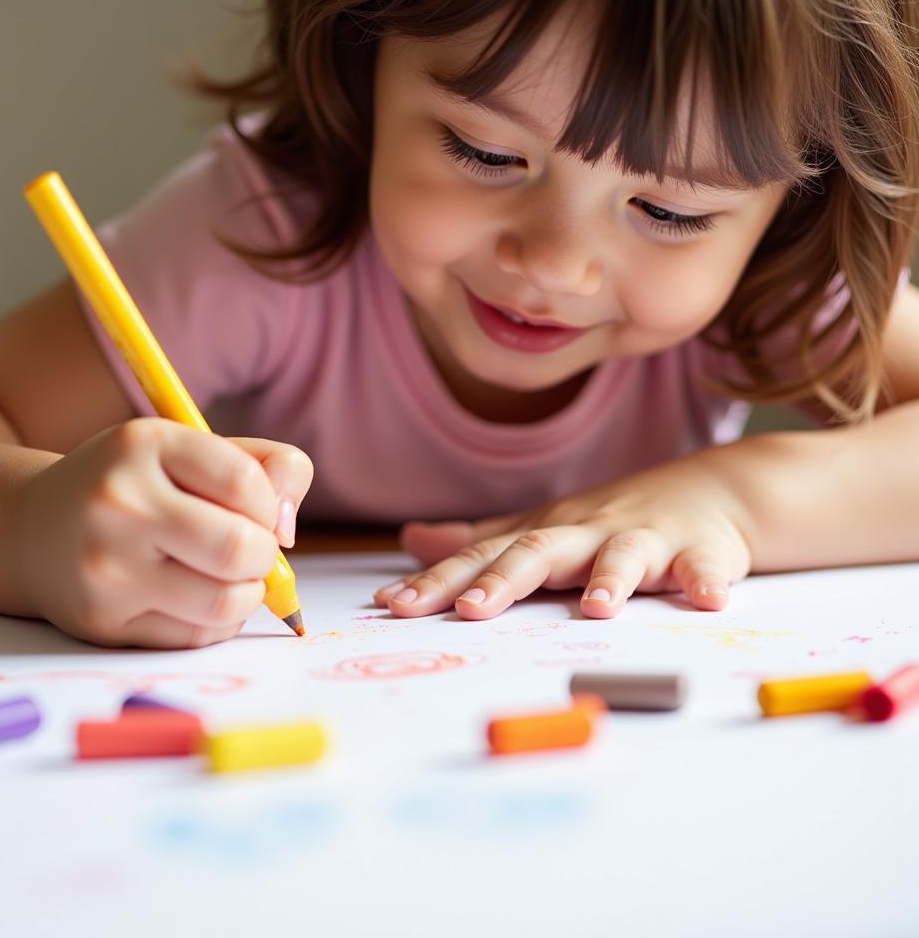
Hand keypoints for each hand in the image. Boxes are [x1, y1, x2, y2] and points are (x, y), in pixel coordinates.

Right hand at [9, 418, 312, 647]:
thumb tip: (288, 532)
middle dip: (264, 556)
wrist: (33, 529)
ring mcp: (105, 567)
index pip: (245, 483)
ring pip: (224, 602)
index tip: (257, 511)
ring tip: (232, 577)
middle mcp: (117, 503)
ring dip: (248, 594)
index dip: (270, 505)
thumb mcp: (192, 451)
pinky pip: (196, 636)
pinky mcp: (102, 621)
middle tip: (251, 551)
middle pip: (238, 548)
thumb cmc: (138, 486)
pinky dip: (217, 621)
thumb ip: (266, 468)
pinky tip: (198, 597)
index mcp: (144, 444)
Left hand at [375, 455, 752, 620]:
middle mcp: (586, 532)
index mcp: (546, 533)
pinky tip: (709, 600)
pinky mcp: (698, 551)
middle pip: (540, 550)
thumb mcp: (542, 529)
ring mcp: (643, 538)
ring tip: (596, 610)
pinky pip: (703, 566)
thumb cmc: (612, 520)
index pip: (485, 555)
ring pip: (622, 555)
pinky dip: (706, 580)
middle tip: (468, 612)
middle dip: (504, 580)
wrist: (708, 490)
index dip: (439, 580)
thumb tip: (411, 540)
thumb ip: (480, 540)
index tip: (393, 605)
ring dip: (609, 579)